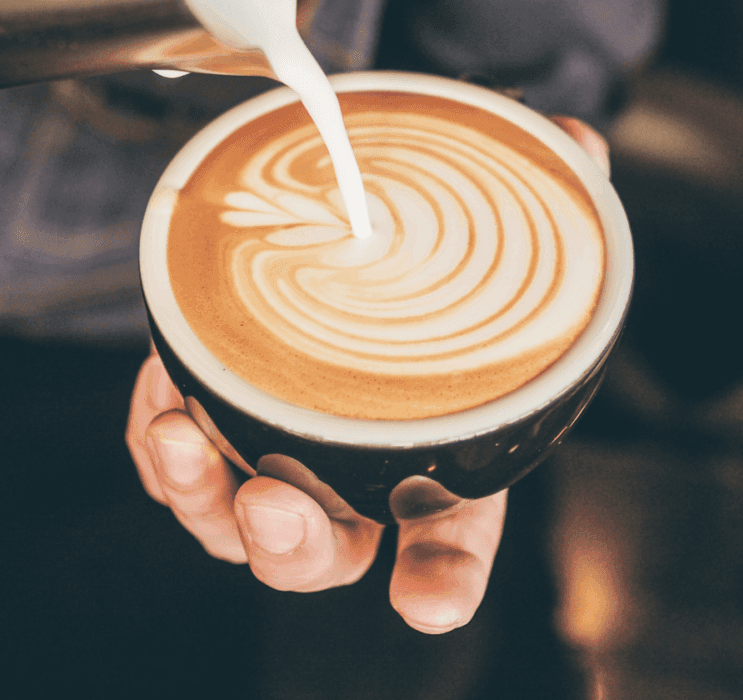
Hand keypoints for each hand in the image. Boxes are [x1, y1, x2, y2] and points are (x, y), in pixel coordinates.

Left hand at [126, 116, 608, 632]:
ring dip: (201, 496)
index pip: (451, 537)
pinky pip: (178, 462)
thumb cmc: (428, 264)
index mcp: (435, 459)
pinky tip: (160, 396)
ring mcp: (277, 452)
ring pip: (231, 521)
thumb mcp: (490, 225)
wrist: (348, 244)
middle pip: (322, 550)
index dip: (442, 576)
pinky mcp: (215, 419)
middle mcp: (352, 474)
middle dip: (293, 544)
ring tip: (178, 434)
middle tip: (272, 501)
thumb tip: (582, 140)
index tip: (427, 602)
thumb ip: (543, 190)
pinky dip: (160, 445)